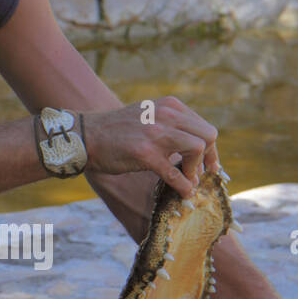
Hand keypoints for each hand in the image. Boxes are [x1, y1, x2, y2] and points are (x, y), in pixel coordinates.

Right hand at [86, 96, 219, 195]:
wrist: (86, 135)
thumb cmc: (117, 131)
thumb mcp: (149, 116)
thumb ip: (171, 125)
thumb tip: (194, 148)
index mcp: (170, 106)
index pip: (204, 127)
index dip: (211, 150)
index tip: (210, 166)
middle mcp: (167, 115)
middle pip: (208, 135)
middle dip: (209, 158)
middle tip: (202, 175)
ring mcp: (156, 133)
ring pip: (197, 149)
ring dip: (196, 170)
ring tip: (189, 181)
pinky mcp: (145, 153)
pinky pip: (175, 173)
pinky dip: (184, 186)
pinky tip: (184, 192)